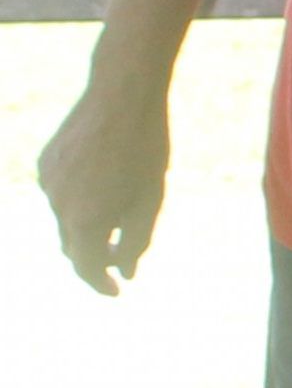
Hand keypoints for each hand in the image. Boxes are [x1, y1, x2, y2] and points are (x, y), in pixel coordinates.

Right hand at [39, 75, 169, 296]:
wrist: (122, 95)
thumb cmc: (146, 148)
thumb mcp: (151, 199)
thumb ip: (136, 240)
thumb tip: (125, 271)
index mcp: (85, 218)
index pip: (87, 267)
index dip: (101, 284)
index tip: (117, 292)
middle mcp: (57, 204)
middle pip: (74, 246)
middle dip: (96, 257)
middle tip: (122, 261)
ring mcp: (46, 182)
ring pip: (66, 220)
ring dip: (89, 225)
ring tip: (120, 211)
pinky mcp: (44, 164)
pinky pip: (60, 194)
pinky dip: (79, 201)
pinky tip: (102, 184)